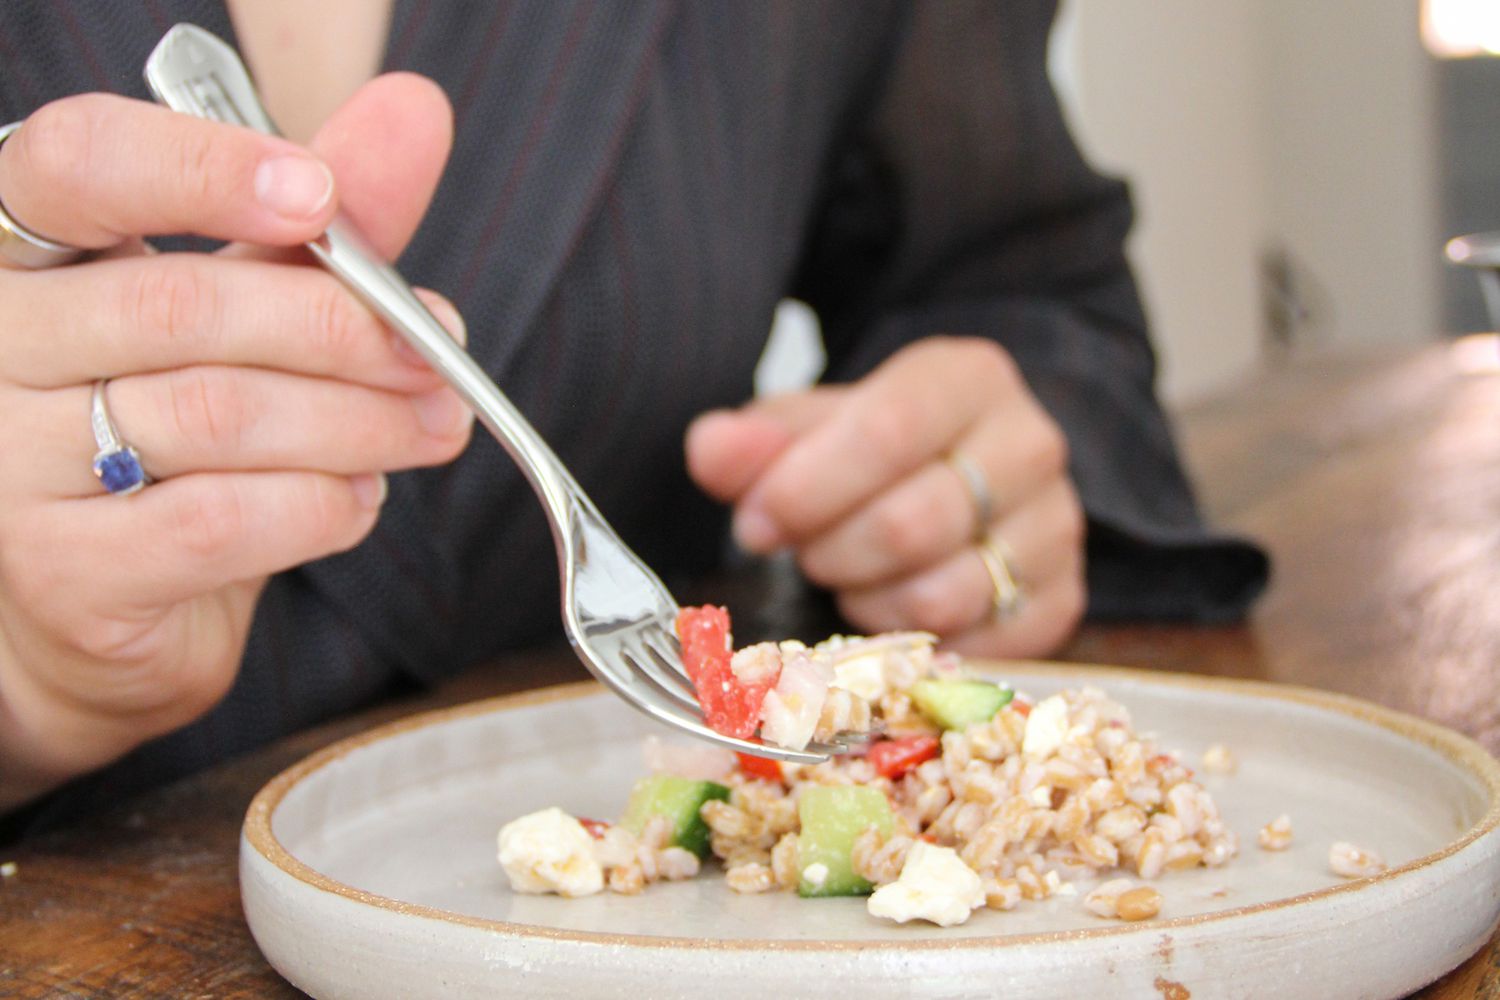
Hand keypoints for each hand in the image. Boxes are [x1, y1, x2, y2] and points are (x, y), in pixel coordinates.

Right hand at [0, 76, 471, 806]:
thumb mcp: (249, 311)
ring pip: (217, 415)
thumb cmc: (171, 433)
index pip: (82, 165)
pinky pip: (220, 521)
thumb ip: (325, 223)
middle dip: (344, 329)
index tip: (320, 198)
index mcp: (26, 248)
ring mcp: (8, 464)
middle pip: (184, 305)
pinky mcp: (63, 572)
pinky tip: (355, 497)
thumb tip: (415, 114)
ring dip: (359, 421)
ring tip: (430, 427)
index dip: (205, 169)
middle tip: (437, 354)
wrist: (91, 602)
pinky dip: (318, 506)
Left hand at [686, 337, 1084, 656]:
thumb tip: (710, 450)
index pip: (888, 432)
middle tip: (802, 553)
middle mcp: (1030, 447)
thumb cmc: (874, 453)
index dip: (807, 488)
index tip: (756, 523)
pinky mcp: (1059, 601)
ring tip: (847, 576)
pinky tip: (887, 609)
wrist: (957, 480)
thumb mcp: (810, 430)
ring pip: (941, 594)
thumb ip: (757, 441)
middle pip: (911, 522)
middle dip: (829, 551)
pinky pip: (972, 647)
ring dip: (865, 600)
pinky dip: (911, 642)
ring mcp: (1055, 528)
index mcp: (969, 380)